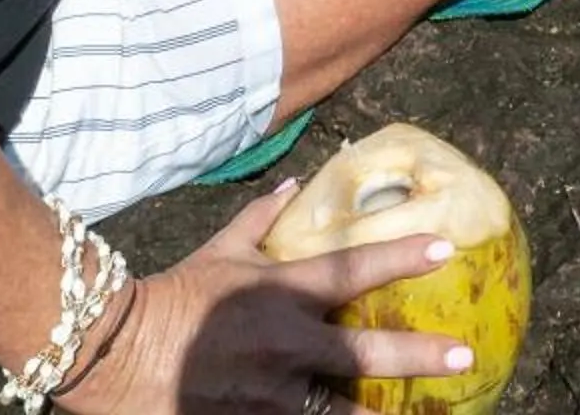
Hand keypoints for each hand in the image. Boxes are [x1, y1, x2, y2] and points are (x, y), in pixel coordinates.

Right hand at [62, 178, 474, 414]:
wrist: (115, 353)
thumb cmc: (172, 296)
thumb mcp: (219, 251)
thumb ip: (259, 219)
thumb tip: (290, 187)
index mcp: (282, 291)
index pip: (353, 269)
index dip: (402, 256)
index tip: (445, 248)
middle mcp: (286, 343)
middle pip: (367, 354)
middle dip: (420, 355)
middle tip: (463, 354)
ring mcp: (271, 392)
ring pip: (341, 411)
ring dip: (380, 413)